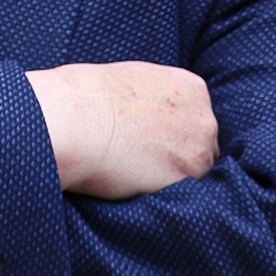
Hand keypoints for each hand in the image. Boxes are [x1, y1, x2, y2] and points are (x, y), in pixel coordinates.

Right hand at [25, 62, 218, 199]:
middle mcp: (204, 118)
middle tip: (145, 160)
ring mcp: (198, 150)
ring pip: (195, 173)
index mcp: (192, 88)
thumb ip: (157, 98)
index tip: (153, 140)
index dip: (175, 133)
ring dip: (173, 177)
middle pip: (203, 147)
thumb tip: (154, 116)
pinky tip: (134, 183)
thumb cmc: (87, 97)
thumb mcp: (134, 80)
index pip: (197, 119)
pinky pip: (182, 195)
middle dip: (180, 155)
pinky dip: (162, 193)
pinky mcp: (185, 180)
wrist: (72, 120)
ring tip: (135, 173)